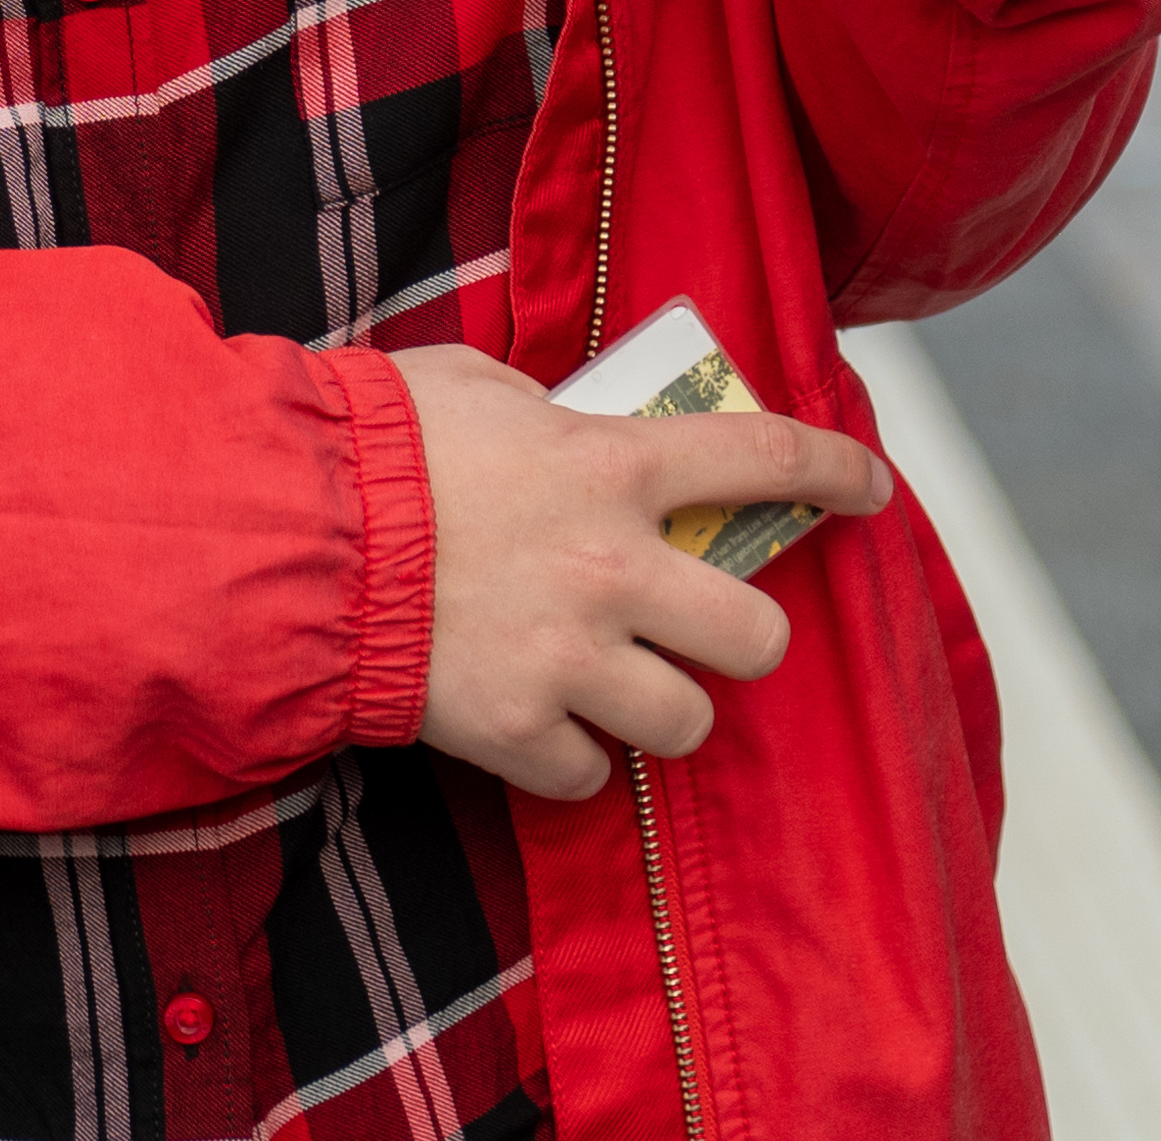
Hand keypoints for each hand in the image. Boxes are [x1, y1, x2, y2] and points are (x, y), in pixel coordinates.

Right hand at [395, 344, 893, 801]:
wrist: (289, 536)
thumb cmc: (375, 442)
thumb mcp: (476, 384)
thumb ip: (547, 410)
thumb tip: (572, 429)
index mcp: (613, 463)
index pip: (765, 457)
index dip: (835, 470)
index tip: (871, 488)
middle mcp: (613, 565)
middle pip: (757, 636)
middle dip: (742, 637)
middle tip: (700, 629)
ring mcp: (570, 658)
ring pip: (688, 722)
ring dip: (660, 707)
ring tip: (613, 686)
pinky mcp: (516, 730)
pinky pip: (588, 776)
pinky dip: (569, 758)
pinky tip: (536, 722)